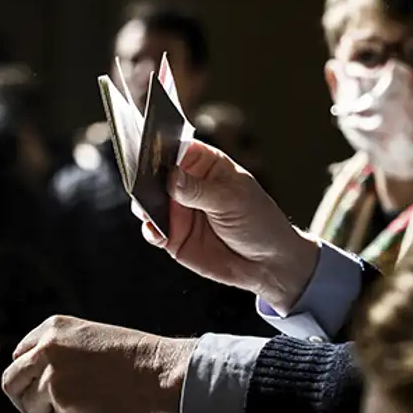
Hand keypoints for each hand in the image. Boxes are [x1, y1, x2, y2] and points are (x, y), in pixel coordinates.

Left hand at [1, 316, 195, 412]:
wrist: (161, 372)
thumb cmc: (137, 358)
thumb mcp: (90, 336)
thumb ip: (60, 350)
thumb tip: (39, 374)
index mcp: (53, 329)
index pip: (19, 356)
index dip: (28, 375)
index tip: (34, 386)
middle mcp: (47, 350)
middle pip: (11, 381)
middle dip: (23, 397)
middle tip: (40, 408)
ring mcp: (53, 377)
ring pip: (28, 406)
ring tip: (73, 411)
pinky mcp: (64, 404)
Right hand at [137, 140, 319, 312]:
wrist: (267, 264)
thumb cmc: (260, 223)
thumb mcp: (232, 200)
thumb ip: (199, 190)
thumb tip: (171, 177)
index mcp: (206, 166)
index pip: (177, 149)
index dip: (161, 148)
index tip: (150, 152)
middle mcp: (188, 187)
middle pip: (157, 176)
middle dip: (146, 179)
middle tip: (144, 185)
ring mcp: (179, 212)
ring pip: (149, 203)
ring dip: (144, 205)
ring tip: (149, 210)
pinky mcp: (173, 237)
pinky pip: (152, 231)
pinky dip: (150, 230)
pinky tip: (157, 231)